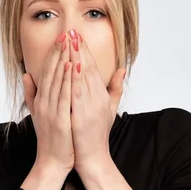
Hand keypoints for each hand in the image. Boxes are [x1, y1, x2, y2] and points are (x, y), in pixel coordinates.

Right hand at [22, 31, 74, 172]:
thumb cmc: (49, 138)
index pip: (47, 72)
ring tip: (70, 43)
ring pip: (58, 80)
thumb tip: (26, 75)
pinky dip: (68, 80)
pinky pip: (64, 95)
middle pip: (52, 72)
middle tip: (66, 34)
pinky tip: (73, 66)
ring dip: (63, 60)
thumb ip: (32, 94)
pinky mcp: (59, 119)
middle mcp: (44, 102)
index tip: (61, 39)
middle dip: (59, 52)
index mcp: (41, 100)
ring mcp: (51, 110)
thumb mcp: (37, 113)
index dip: (53, 55)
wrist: (51, 161)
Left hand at [68, 29, 125, 171]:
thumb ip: (114, 89)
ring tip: (70, 41)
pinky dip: (74, 78)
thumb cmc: (97, 134)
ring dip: (76, 57)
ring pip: (83, 76)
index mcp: (102, 95)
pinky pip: (78, 92)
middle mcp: (98, 97)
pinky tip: (69, 65)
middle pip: (88, 68)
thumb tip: (121, 69)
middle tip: (72, 31)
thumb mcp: (109, 109)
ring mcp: (91, 106)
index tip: (77, 36)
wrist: (94, 158)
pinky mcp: (83, 114)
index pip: (92, 68)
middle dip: (80, 49)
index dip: (84, 51)